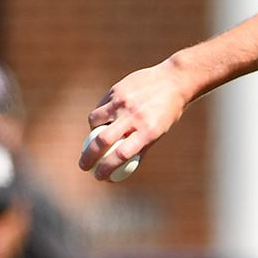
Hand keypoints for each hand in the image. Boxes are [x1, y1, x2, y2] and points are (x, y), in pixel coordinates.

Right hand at [80, 60, 193, 180]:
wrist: (174, 80)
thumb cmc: (167, 111)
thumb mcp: (159, 132)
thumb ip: (140, 148)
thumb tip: (120, 169)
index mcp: (148, 131)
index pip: (122, 155)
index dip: (107, 168)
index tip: (99, 177)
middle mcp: (134, 117)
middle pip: (102, 140)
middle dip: (88, 157)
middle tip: (83, 166)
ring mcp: (123, 102)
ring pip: (95, 121)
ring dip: (92, 132)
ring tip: (96, 136)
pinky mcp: (116, 90)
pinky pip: (100, 107)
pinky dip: (99, 115)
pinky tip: (105, 118)